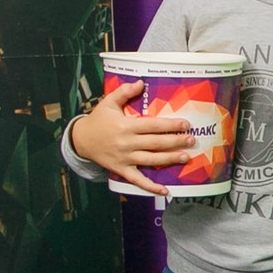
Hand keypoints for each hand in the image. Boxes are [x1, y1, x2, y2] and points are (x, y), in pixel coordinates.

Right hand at [69, 81, 194, 194]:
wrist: (81, 140)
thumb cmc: (98, 120)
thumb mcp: (108, 102)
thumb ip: (124, 91)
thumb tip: (141, 83)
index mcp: (126, 125)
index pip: (153, 125)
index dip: (170, 125)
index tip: (185, 124)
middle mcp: (127, 143)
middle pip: (156, 143)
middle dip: (176, 142)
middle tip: (191, 140)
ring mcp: (125, 158)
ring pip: (151, 160)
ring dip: (170, 159)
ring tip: (186, 157)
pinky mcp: (121, 170)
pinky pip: (138, 180)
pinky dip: (151, 187)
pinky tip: (165, 190)